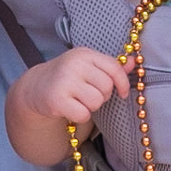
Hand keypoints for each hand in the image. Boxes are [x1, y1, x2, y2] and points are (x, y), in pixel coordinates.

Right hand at [15, 48, 129, 124]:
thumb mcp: (87, 67)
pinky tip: (70, 109)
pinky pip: (83, 114)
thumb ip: (110, 66)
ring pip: (96, 102)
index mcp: (84, 54)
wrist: (35, 87)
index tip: (123, 92)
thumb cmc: (67, 77)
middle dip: (102, 95)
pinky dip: (80, 116)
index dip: (123, 83)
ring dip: (91, 107)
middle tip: (88, 95)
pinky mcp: (56, 99)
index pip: (114, 67)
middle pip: (107, 87)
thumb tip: (134, 62)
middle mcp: (74, 64)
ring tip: (79, 101)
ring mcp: (64, 81)